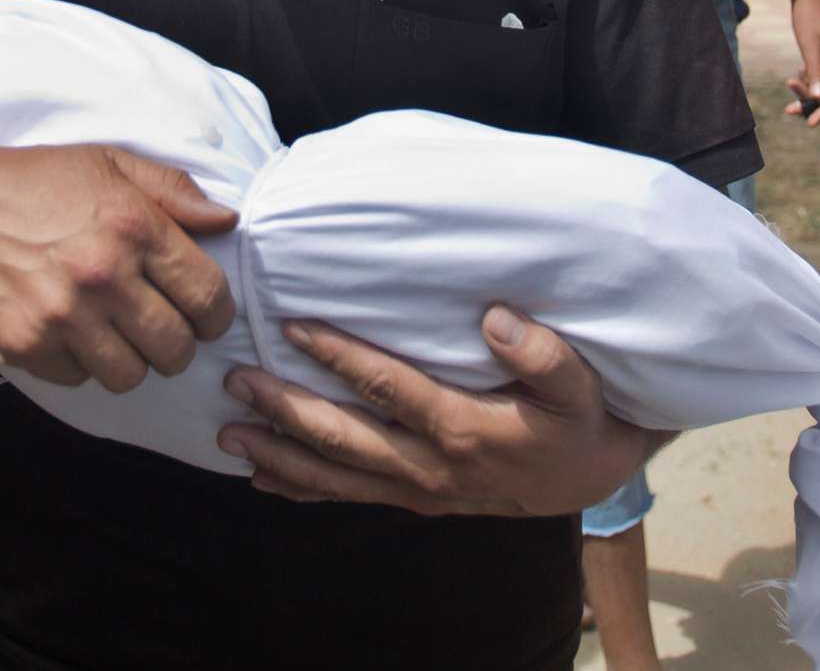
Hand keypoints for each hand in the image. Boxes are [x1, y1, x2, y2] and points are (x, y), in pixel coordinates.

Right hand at [0, 141, 238, 392]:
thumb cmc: (32, 182)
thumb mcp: (107, 163)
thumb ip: (174, 190)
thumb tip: (228, 220)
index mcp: (135, 225)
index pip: (208, 297)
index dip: (214, 316)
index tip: (202, 316)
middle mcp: (104, 273)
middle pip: (175, 349)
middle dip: (174, 345)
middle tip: (154, 328)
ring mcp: (64, 314)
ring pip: (130, 376)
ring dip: (127, 360)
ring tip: (109, 331)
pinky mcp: (27, 343)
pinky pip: (78, 379)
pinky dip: (76, 363)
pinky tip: (64, 330)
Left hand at [218, 306, 665, 516]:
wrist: (591, 478)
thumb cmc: (579, 421)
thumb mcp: (580, 387)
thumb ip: (544, 355)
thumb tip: (497, 319)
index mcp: (463, 430)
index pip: (387, 389)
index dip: (339, 357)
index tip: (295, 326)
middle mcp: (431, 467)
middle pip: (343, 439)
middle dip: (284, 410)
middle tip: (235, 381)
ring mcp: (419, 490)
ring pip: (336, 476)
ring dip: (279, 456)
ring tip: (228, 436)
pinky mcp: (416, 500)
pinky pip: (350, 496)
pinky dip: (304, 488)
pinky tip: (264, 479)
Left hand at [784, 0, 819, 123]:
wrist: (808, 0)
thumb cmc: (808, 19)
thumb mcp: (809, 46)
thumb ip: (814, 72)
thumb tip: (819, 99)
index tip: (810, 123)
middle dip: (811, 103)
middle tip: (789, 109)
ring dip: (808, 95)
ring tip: (790, 91)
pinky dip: (808, 84)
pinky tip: (797, 77)